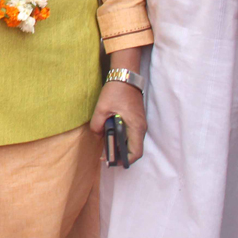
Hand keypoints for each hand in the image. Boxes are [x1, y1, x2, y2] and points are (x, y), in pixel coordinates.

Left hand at [90, 49, 146, 163]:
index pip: (136, 152)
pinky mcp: (136, 118)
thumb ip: (97, 125)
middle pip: (134, 149)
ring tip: (106, 147)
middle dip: (121, 155)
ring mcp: (139, 123)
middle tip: (106, 156)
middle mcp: (141, 127)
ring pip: (132, 141)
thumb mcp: (102, 108)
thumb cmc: (116, 91)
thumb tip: (97, 136)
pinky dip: (122, 138)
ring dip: (121, 146)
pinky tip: (110, 136)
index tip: (112, 162)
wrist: (125, 76)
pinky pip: (131, 133)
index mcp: (136, 127)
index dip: (125, 160)